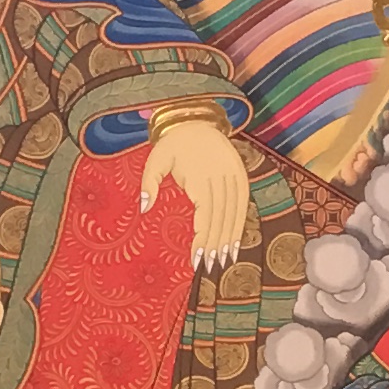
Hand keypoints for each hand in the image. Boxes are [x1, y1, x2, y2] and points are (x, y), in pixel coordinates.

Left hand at [137, 111, 252, 268]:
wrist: (197, 121)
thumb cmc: (172, 144)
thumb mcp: (155, 159)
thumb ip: (149, 183)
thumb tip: (144, 208)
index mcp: (200, 177)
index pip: (204, 215)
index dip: (203, 239)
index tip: (197, 259)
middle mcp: (220, 177)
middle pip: (220, 218)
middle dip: (216, 245)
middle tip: (210, 267)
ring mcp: (234, 176)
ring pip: (234, 213)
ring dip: (229, 239)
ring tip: (224, 261)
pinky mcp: (241, 175)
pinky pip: (243, 204)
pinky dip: (240, 224)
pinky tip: (235, 242)